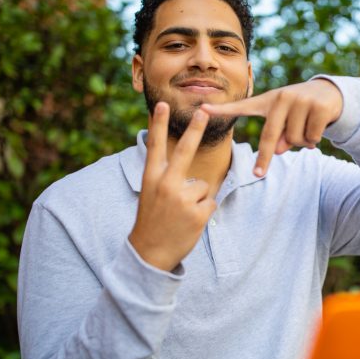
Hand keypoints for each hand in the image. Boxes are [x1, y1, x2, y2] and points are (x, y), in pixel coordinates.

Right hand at [128, 102, 215, 271]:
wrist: (150, 253)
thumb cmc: (153, 221)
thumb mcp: (151, 195)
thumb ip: (166, 179)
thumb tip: (190, 168)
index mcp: (152, 179)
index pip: (155, 146)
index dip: (158, 125)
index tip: (162, 105)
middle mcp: (166, 184)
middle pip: (185, 150)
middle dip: (195, 129)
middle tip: (204, 111)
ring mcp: (182, 198)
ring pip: (202, 187)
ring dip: (197, 200)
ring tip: (182, 214)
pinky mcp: (197, 213)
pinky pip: (209, 203)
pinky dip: (203, 213)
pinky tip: (189, 223)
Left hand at [201, 78, 342, 175]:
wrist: (329, 94)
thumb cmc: (300, 112)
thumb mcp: (285, 122)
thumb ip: (277, 137)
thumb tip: (277, 151)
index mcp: (268, 101)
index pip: (242, 107)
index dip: (223, 110)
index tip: (203, 109)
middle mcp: (282, 98)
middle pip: (270, 135)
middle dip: (264, 158)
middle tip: (258, 174)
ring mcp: (300, 100)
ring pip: (294, 139)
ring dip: (301, 143)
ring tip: (306, 129)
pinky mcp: (317, 107)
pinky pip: (311, 137)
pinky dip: (314, 140)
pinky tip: (318, 127)